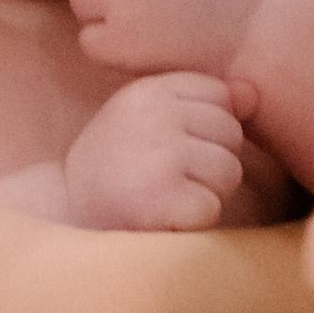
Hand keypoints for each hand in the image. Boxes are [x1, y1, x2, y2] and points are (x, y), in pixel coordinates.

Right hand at [62, 70, 248, 232]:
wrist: (61, 212)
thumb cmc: (116, 166)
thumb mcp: (149, 121)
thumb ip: (200, 104)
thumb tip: (252, 94)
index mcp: (149, 89)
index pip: (219, 95)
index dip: (206, 128)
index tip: (170, 146)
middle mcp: (153, 115)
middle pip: (231, 134)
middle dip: (211, 162)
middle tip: (166, 178)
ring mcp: (157, 155)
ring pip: (229, 172)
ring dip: (206, 194)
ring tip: (165, 197)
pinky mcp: (159, 197)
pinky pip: (211, 208)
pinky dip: (192, 222)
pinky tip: (160, 218)